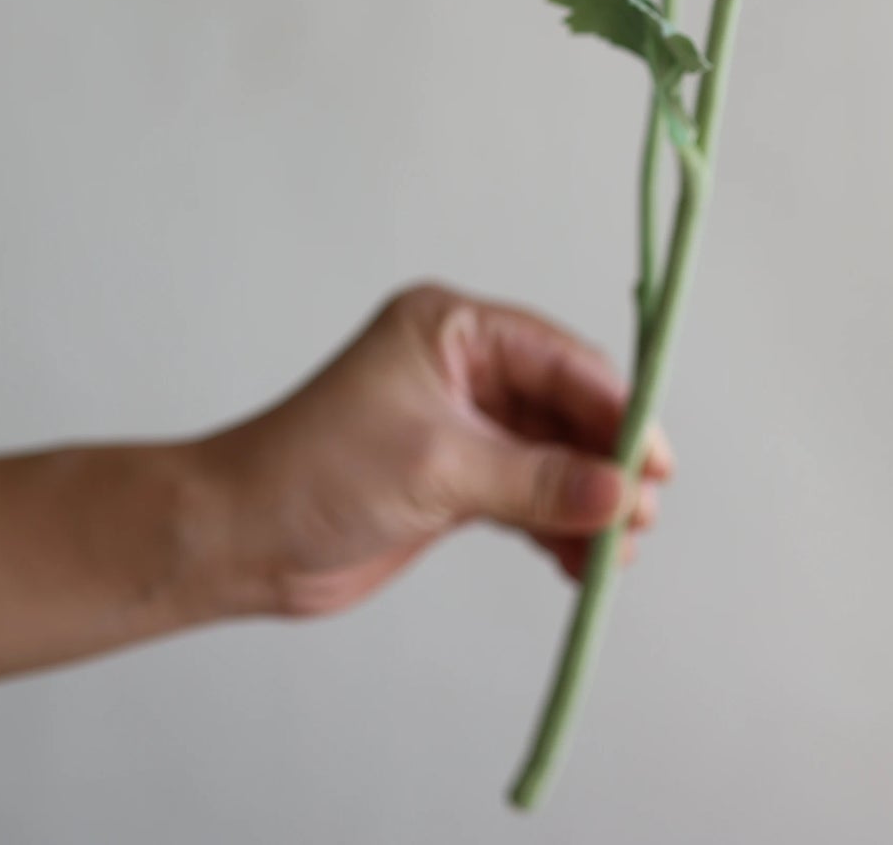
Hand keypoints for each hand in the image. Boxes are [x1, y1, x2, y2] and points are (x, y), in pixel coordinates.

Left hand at [197, 284, 671, 618]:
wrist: (237, 539)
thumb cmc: (313, 474)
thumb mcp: (438, 467)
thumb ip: (535, 481)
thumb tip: (620, 495)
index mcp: (455, 329)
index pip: (560, 359)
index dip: (615, 408)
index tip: (656, 460)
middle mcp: (465, 368)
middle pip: (566, 409)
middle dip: (606, 461)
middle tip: (645, 514)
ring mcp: (462, 424)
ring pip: (553, 457)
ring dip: (588, 502)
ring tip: (621, 551)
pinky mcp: (456, 478)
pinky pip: (530, 495)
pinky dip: (559, 527)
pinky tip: (583, 563)